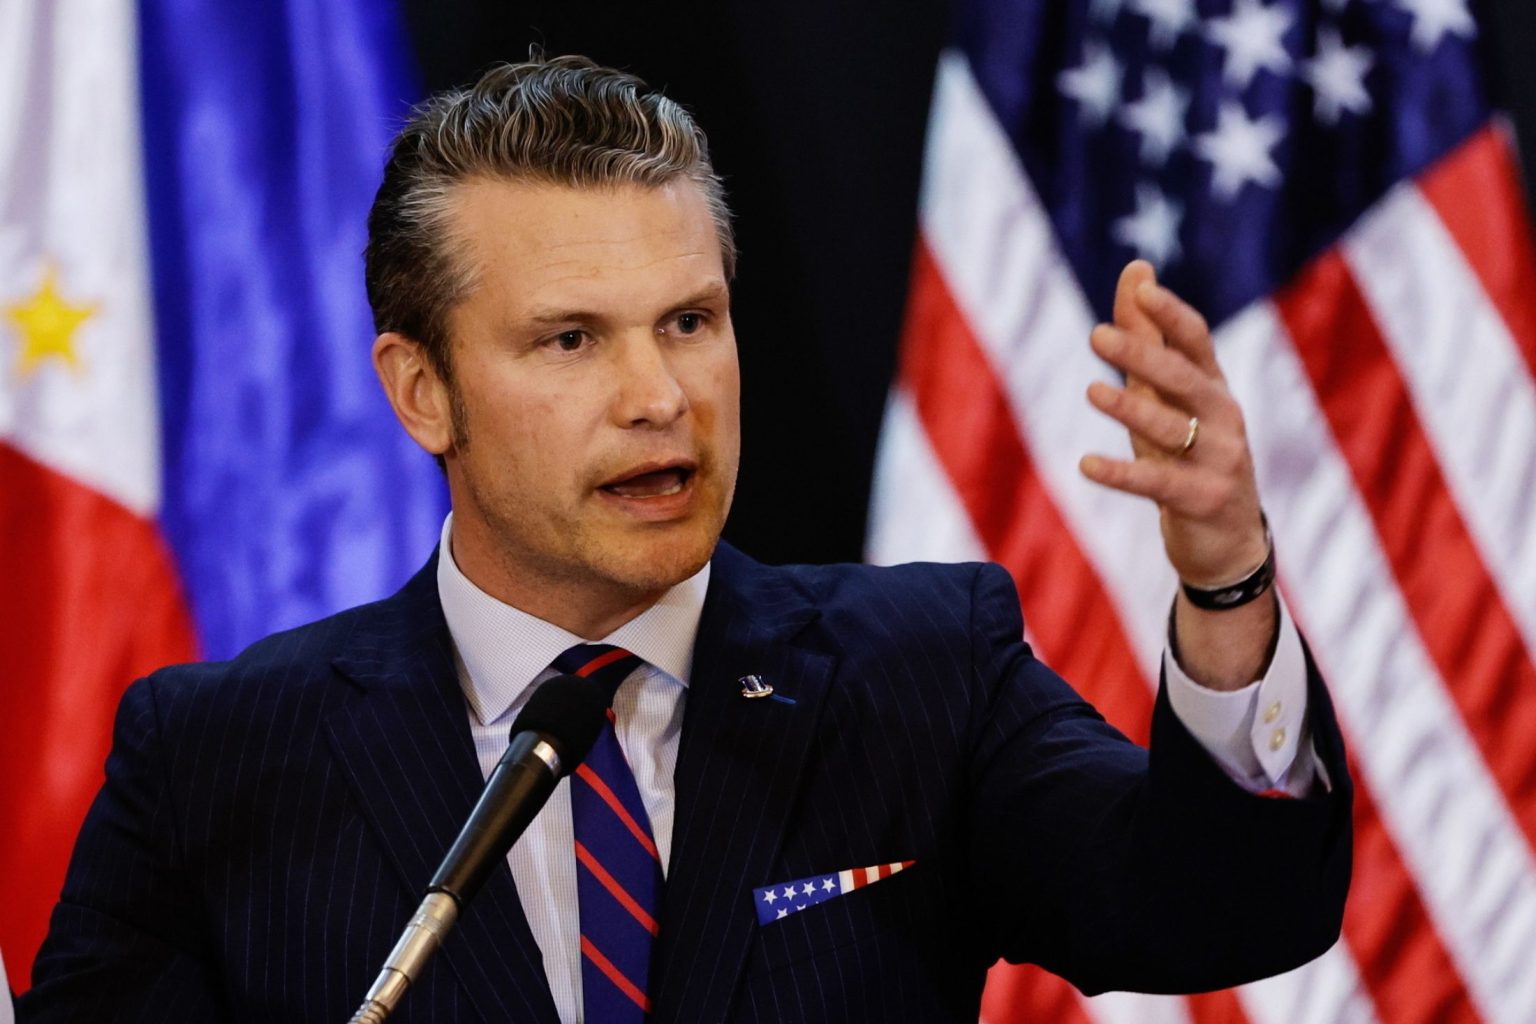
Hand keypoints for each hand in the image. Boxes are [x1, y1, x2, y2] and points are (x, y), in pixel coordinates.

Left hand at [1079, 261, 1274, 689]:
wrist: (1226, 540)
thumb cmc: (1188, 454)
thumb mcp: (1166, 397)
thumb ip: (1148, 337)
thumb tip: (1137, 269)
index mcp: (1213, 387)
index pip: (1197, 341)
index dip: (1171, 314)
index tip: (1142, 286)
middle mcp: (1222, 417)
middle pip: (1184, 380)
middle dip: (1143, 355)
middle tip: (1097, 335)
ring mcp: (1218, 459)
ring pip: (1171, 429)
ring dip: (1131, 409)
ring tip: (1092, 391)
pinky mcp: (1203, 500)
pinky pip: (1158, 483)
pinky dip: (1122, 474)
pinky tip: (1087, 464)